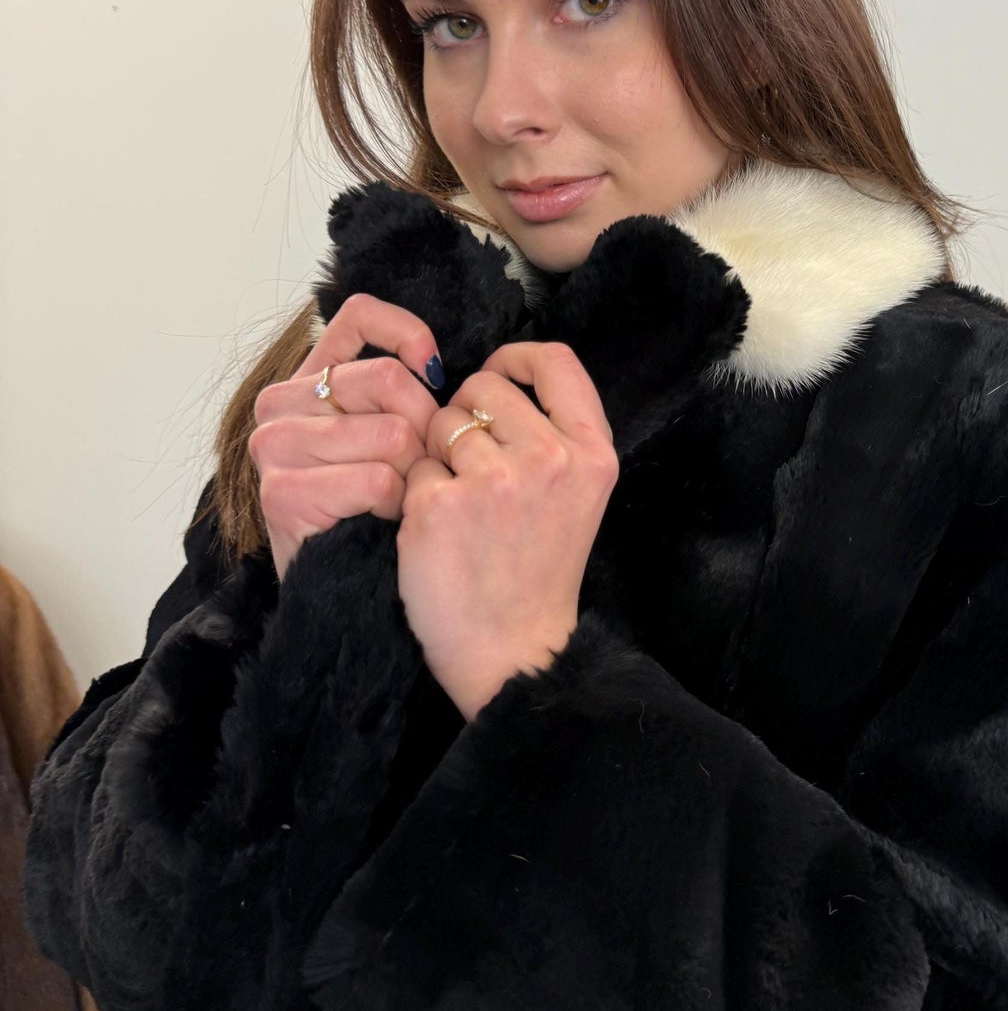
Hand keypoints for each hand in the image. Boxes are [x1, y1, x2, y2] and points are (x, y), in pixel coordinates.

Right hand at [249, 293, 443, 581]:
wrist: (345, 592)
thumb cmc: (375, 513)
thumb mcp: (390, 439)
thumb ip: (398, 393)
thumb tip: (436, 368)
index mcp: (308, 381)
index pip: (359, 316)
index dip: (407, 333)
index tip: (435, 372)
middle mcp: (279, 405)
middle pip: (388, 380)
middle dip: (424, 428)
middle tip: (421, 470)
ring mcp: (274, 448)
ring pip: (390, 433)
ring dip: (414, 475)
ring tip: (400, 502)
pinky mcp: (282, 493)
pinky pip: (377, 480)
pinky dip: (398, 507)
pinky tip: (385, 523)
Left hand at [396, 340, 619, 722]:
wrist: (513, 651)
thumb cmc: (539, 570)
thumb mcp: (580, 494)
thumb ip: (556, 434)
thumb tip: (503, 377)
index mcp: (593, 453)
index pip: (556, 360)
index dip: (517, 359)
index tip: (499, 379)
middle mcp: (550, 459)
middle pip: (484, 385)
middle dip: (468, 417)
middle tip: (475, 471)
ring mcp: (493, 481)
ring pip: (441, 422)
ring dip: (438, 455)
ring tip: (460, 507)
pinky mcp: (438, 506)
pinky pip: (412, 466)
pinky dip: (416, 493)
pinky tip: (437, 531)